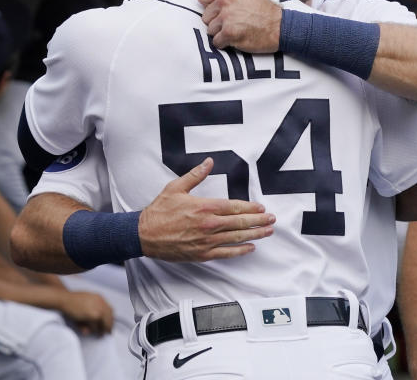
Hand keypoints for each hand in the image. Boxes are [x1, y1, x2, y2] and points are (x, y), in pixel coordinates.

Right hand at [60, 291, 113, 335]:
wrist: (64, 299)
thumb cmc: (70, 302)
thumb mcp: (82, 306)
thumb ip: (88, 315)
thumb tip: (88, 329)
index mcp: (99, 297)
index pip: (109, 309)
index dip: (110, 317)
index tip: (109, 323)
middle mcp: (101, 302)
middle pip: (110, 316)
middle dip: (109, 325)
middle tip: (108, 332)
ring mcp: (98, 308)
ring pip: (105, 322)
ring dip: (103, 329)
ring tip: (101, 335)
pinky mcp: (94, 315)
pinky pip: (96, 326)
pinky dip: (95, 330)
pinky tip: (92, 333)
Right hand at [139, 158, 275, 261]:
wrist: (144, 234)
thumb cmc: (159, 211)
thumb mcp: (176, 187)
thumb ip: (195, 175)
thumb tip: (209, 162)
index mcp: (205, 207)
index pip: (234, 207)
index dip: (250, 208)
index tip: (262, 208)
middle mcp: (209, 225)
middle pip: (240, 223)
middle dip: (259, 221)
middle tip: (272, 219)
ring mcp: (206, 241)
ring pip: (237, 238)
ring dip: (255, 235)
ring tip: (268, 232)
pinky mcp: (202, 254)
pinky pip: (226, 253)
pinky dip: (240, 251)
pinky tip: (250, 248)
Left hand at [197, 0, 281, 51]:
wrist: (279, 26)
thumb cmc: (263, 8)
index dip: (210, 6)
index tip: (220, 10)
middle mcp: (224, 1)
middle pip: (206, 16)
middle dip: (217, 21)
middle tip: (234, 21)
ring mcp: (226, 17)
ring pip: (210, 30)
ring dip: (221, 33)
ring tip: (237, 29)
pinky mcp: (229, 33)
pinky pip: (216, 42)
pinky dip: (225, 43)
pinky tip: (236, 38)